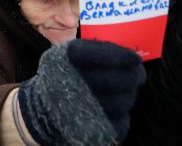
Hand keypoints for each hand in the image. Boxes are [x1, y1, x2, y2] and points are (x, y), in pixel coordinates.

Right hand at [18, 39, 143, 144]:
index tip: (136, 58)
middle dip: (133, 76)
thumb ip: (97, 50)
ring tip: (127, 91)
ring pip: (121, 102)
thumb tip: (132, 56)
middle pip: (114, 80)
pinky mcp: (89, 130)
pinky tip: (118, 107)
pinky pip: (119, 122)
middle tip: (139, 74)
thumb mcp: (70, 53)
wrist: (43, 108)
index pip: (97, 55)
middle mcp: (69, 82)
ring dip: (129, 95)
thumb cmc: (65, 73)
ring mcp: (78, 108)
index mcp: (64, 60)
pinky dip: (123, 114)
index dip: (120, 56)